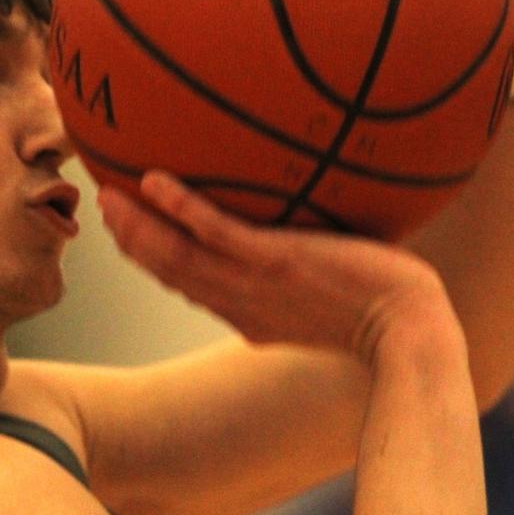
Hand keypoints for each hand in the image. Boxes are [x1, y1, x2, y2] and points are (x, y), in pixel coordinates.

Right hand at [99, 169, 458, 360]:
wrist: (408, 333)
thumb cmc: (392, 314)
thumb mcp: (344, 296)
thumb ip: (325, 269)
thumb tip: (333, 239)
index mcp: (252, 314)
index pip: (194, 286)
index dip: (159, 262)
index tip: (137, 236)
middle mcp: (243, 303)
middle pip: (173, 272)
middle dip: (135, 244)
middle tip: (105, 208)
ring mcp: (255, 284)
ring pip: (179, 258)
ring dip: (140, 229)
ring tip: (110, 197)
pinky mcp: (275, 263)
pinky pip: (215, 234)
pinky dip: (180, 210)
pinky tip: (154, 181)